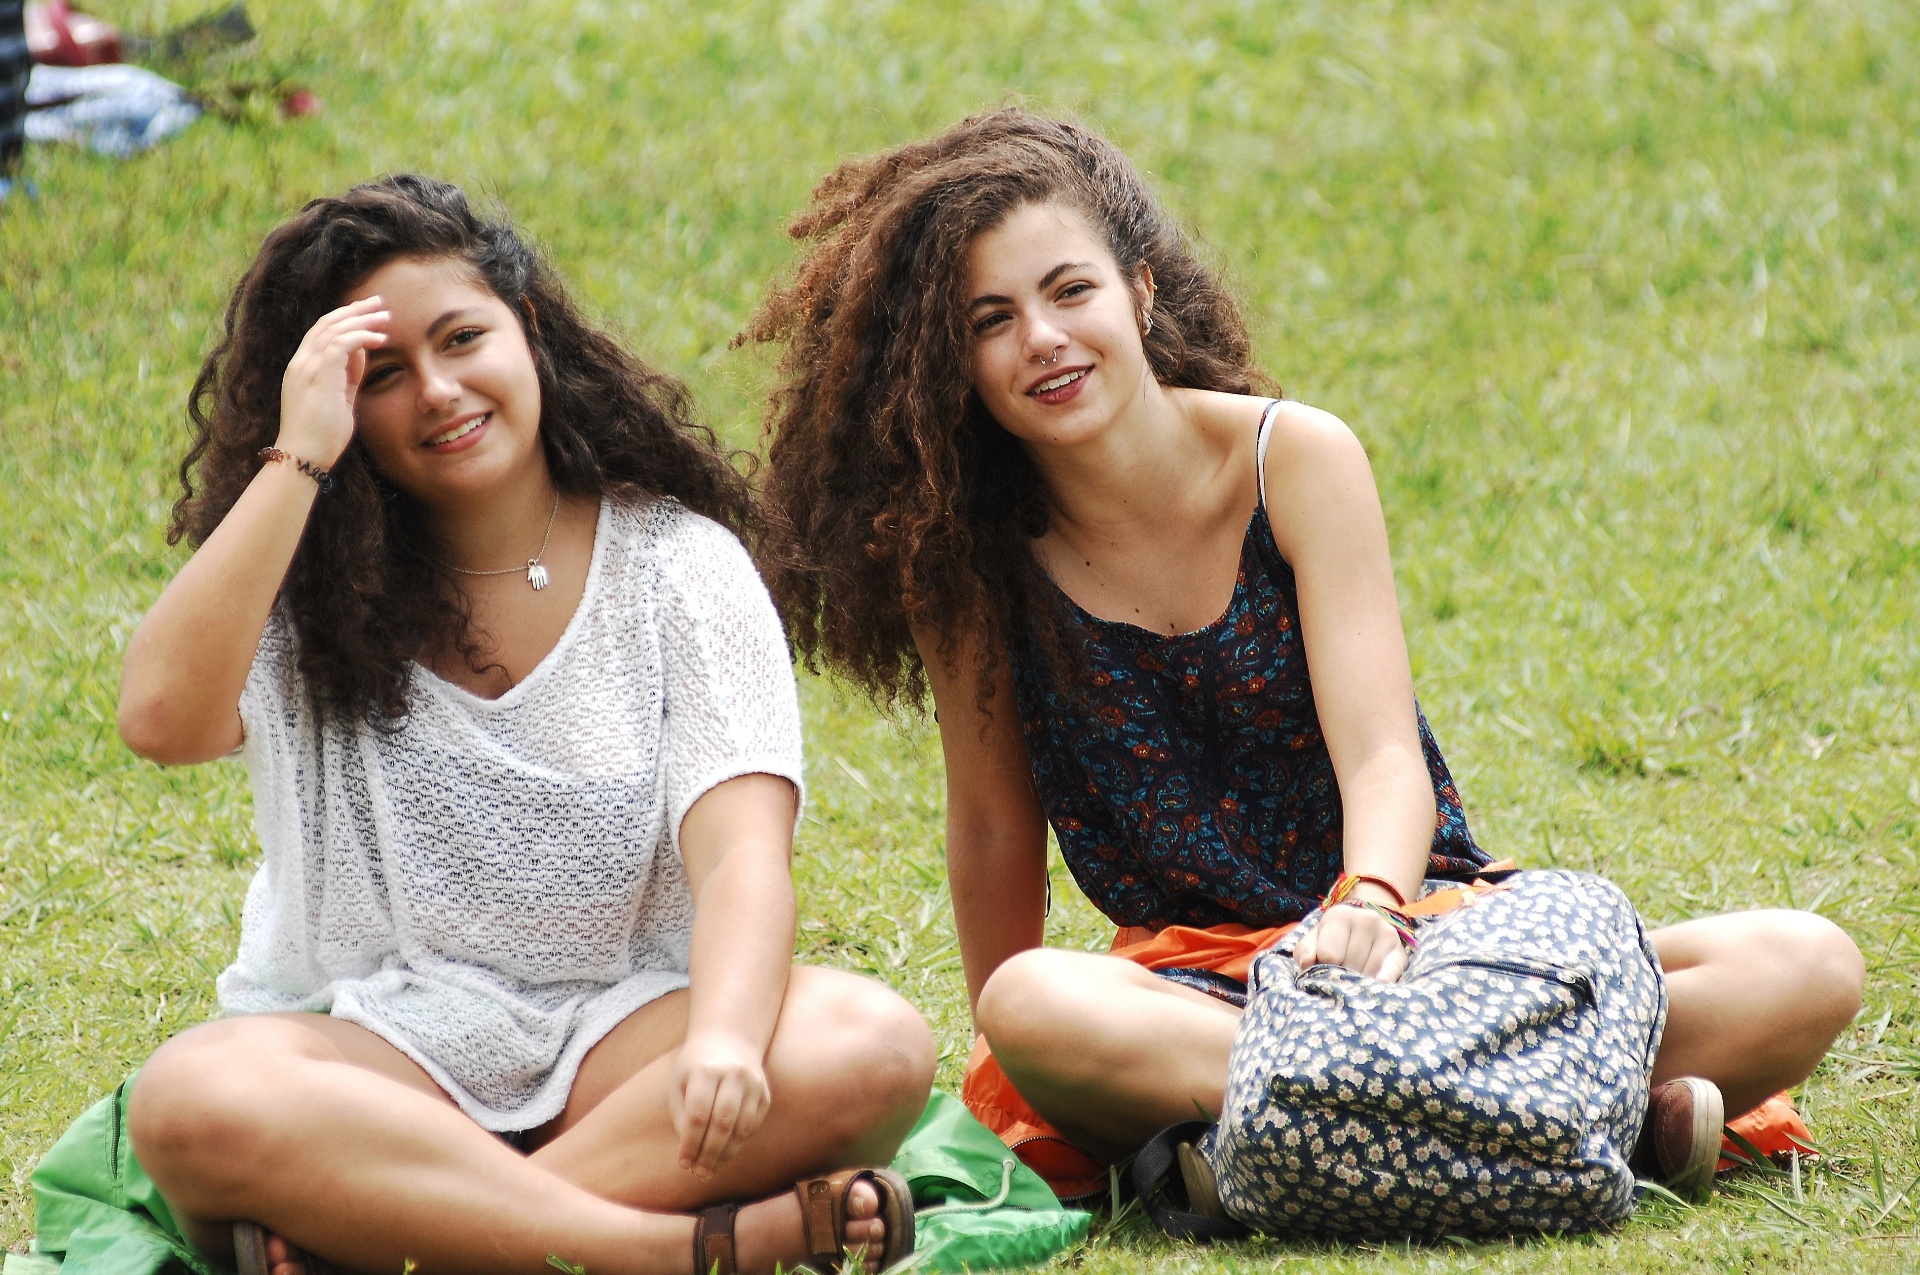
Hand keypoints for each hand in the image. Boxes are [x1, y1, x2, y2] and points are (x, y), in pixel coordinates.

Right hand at [274, 296, 389, 468]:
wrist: (304, 456)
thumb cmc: (321, 435)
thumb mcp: (340, 399)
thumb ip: (348, 375)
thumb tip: (361, 353)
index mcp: (303, 368)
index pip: (321, 332)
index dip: (345, 319)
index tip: (367, 313)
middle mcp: (301, 363)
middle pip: (326, 323)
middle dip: (354, 310)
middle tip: (379, 303)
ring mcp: (306, 367)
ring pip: (333, 329)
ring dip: (362, 320)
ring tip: (385, 318)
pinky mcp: (318, 374)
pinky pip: (340, 344)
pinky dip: (361, 336)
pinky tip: (380, 338)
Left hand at [669, 1029, 771, 1179]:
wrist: (729, 1037)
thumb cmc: (696, 1066)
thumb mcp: (680, 1084)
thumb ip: (683, 1117)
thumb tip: (691, 1153)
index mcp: (705, 1071)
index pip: (697, 1115)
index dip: (690, 1143)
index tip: (683, 1163)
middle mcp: (732, 1075)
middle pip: (722, 1123)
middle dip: (709, 1154)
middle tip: (699, 1174)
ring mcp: (753, 1083)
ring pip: (741, 1127)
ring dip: (726, 1153)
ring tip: (711, 1169)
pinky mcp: (765, 1092)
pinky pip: (753, 1124)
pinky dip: (738, 1142)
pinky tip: (725, 1152)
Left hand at [1295, 903, 1410, 981]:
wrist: (1364, 925)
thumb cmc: (1333, 937)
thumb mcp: (1315, 939)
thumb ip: (1304, 950)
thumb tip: (1306, 963)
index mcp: (1340, 915)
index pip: (1329, 955)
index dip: (1324, 967)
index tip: (1324, 965)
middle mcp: (1367, 919)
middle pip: (1350, 965)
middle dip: (1342, 974)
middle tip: (1341, 972)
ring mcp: (1386, 933)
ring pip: (1368, 972)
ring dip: (1359, 980)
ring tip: (1354, 974)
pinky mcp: (1400, 951)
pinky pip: (1391, 970)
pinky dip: (1384, 979)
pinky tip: (1380, 983)